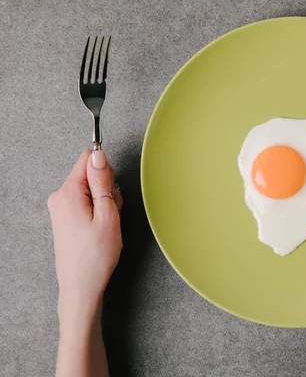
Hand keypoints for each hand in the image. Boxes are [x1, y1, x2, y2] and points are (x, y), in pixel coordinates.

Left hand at [48, 150, 122, 319]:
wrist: (81, 285)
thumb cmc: (96, 255)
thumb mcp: (107, 214)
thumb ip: (103, 181)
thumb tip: (99, 154)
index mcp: (68, 192)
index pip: (88, 159)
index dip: (107, 172)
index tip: (112, 192)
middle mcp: (59, 197)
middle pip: (90, 174)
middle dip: (107, 188)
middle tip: (111, 213)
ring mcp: (60, 207)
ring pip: (89, 188)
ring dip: (104, 201)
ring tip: (106, 224)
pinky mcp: (64, 217)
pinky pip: (85, 201)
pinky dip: (97, 210)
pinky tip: (100, 228)